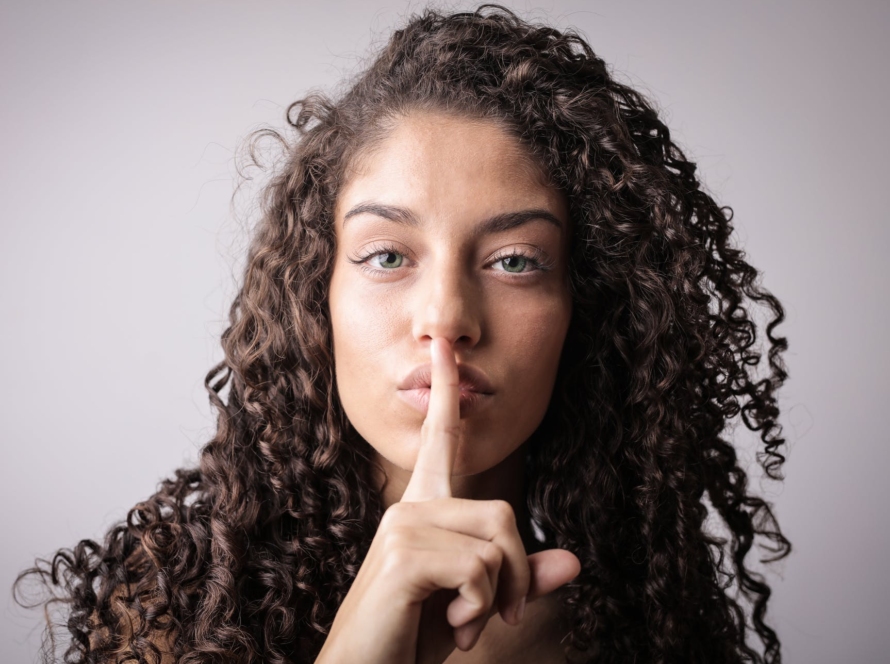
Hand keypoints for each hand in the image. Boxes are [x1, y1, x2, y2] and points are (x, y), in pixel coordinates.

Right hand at [315, 338, 579, 663]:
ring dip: (496, 598)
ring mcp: (404, 527)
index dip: (445, 393)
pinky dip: (480, 610)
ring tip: (463, 624)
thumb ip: (520, 580)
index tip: (443, 347)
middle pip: (504, 513)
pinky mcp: (403, 553)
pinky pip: (480, 570)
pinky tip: (450, 627)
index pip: (439, 439)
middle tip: (493, 617)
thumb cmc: (413, 638)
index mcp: (424, 511)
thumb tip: (575, 562)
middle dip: (516, 575)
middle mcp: (410, 508)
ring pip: (497, 543)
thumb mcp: (478, 605)